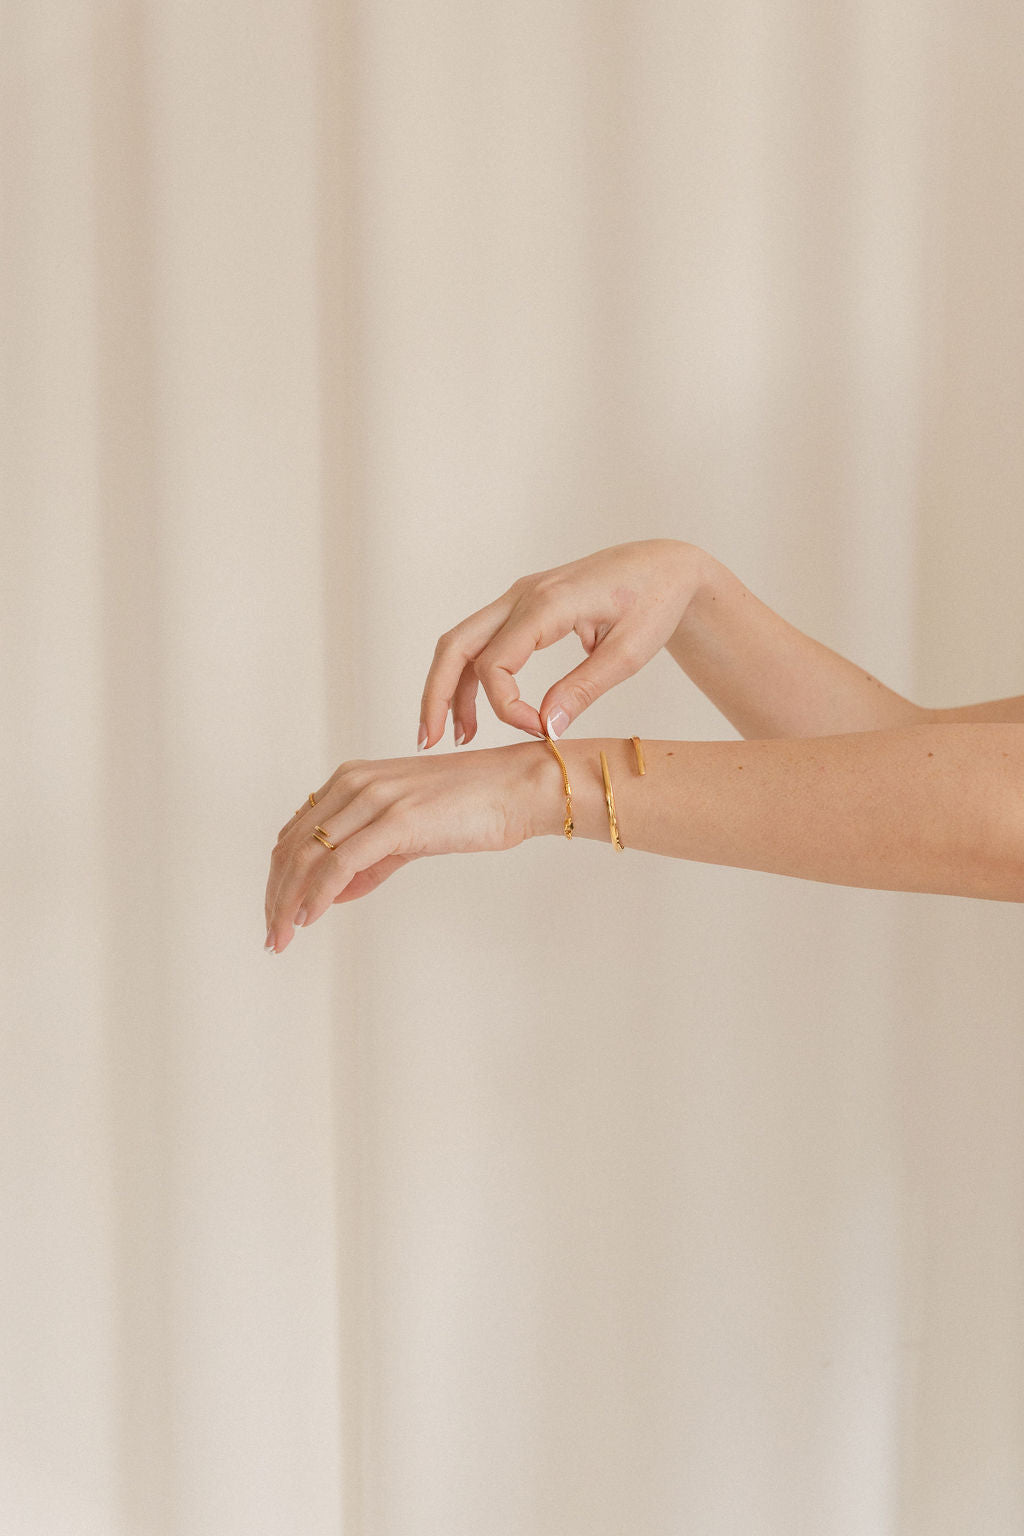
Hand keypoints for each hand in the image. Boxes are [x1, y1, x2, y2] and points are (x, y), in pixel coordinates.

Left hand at [265, 744, 545, 951]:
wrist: (519, 787)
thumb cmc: (473, 806)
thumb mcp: (409, 830)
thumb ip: (371, 858)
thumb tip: (335, 892)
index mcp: (353, 779)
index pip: (296, 832)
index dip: (279, 876)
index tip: (277, 912)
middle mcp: (355, 783)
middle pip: (292, 846)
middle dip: (275, 895)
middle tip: (272, 935)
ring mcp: (374, 799)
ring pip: (308, 856)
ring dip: (287, 903)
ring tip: (282, 937)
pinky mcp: (396, 820)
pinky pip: (340, 864)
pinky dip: (317, 895)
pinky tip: (309, 918)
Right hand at [418, 539, 707, 747]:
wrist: (665, 564)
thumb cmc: (655, 601)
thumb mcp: (630, 652)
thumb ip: (585, 688)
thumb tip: (546, 728)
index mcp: (547, 604)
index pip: (496, 664)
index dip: (507, 708)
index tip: (540, 731)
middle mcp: (522, 595)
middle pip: (456, 645)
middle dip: (438, 695)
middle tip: (430, 742)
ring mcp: (519, 597)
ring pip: (463, 642)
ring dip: (450, 687)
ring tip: (454, 735)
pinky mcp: (525, 606)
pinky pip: (484, 640)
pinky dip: (472, 674)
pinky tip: (477, 710)